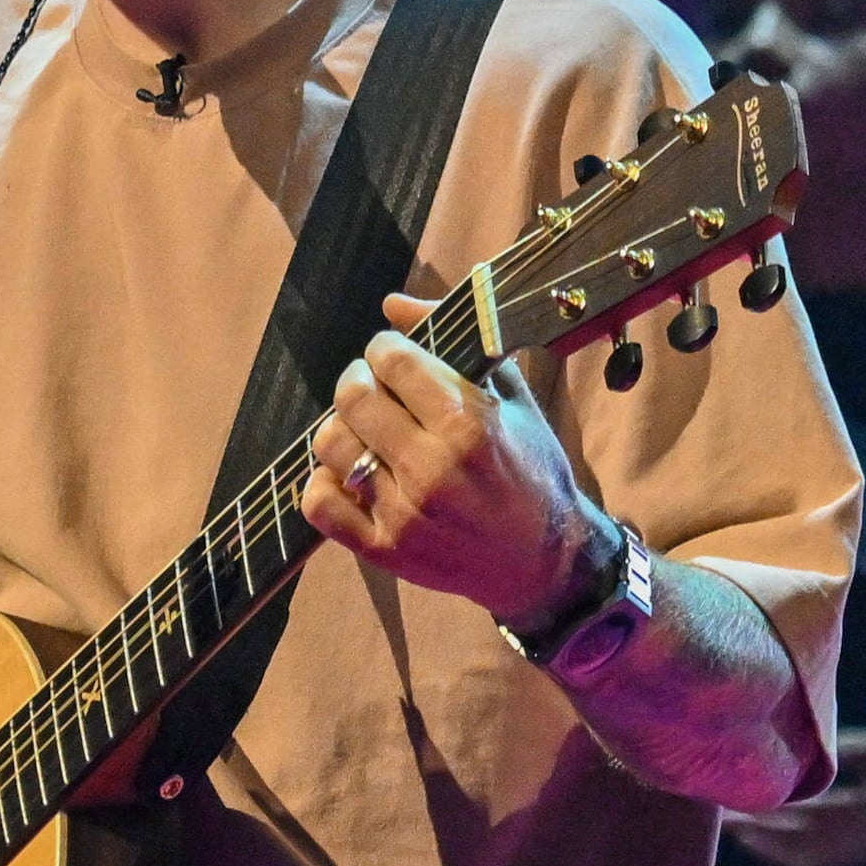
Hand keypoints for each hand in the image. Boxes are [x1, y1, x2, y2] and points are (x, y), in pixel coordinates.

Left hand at [297, 291, 597, 630]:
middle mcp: (432, 468)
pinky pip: (319, 503)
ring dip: (342, 428)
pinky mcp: (384, 551)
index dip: (384, 348)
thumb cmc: (533, 471)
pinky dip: (324, 482)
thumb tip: (392, 304)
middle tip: (374, 388)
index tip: (392, 356)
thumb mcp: (512, 400)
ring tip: (367, 433)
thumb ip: (455, 344)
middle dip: (359, 379)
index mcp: (469, 424)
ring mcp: (404, 513)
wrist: (545, 562)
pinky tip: (351, 474)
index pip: (391, 359)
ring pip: (330, 444)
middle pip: (353, 396)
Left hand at [721, 726, 865, 865]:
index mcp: (861, 808)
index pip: (804, 810)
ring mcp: (855, 851)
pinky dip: (782, 855)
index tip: (737, 794)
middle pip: (792, 837)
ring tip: (732, 828)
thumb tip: (806, 744)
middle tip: (718, 813)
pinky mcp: (855, 856)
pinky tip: (761, 844)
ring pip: (798, 855)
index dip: (768, 805)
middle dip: (754, 827)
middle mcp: (854, 836)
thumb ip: (845, 749)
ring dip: (763, 844)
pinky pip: (811, 862)